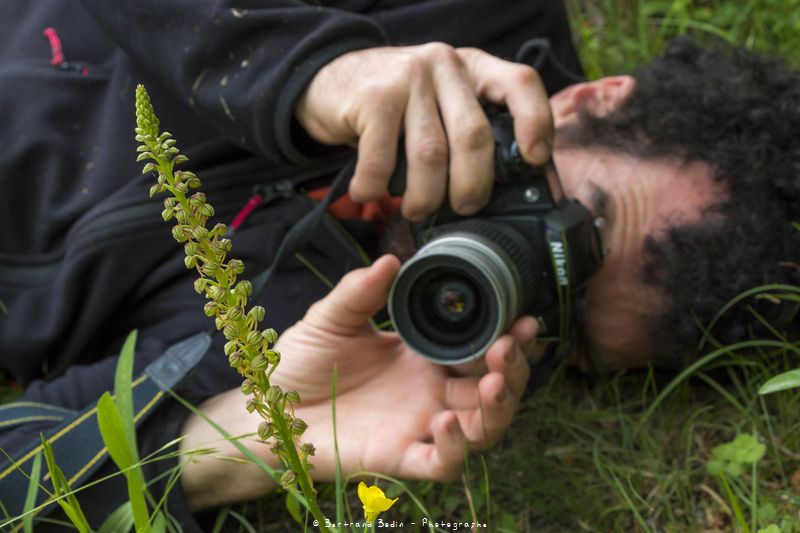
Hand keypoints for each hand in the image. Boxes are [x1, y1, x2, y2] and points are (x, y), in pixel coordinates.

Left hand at [179, 256, 535, 509]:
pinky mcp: (397, 457)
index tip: (521, 318)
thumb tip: (392, 259)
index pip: (479, 350)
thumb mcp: (331, 319)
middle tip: (511, 346)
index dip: (506, 337)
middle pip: (493, 390)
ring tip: (495, 383)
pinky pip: (441, 463)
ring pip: (482, 428)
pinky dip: (456, 448)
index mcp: (422, 357)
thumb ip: (360, 291)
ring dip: (499, 408)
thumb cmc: (301, 363)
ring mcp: (418, 427)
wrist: (267, 407)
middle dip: (514, 369)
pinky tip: (448, 421)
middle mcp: (430, 393)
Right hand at [295, 44, 552, 219]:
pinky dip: (375, 187)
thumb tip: (504, 188)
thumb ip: (468, 127)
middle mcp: (444, 65)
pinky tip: (367, 193)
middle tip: (465, 208)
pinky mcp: (373, 97)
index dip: (535, 122)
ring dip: (425, 196)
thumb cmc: (395, 105)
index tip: (535, 160)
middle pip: (474, 135)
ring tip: (415, 210)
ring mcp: (408, 78)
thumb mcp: (440, 102)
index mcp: (472, 68)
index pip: (520, 83)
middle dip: (472, 184)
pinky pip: (381, 158)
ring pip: (431, 153)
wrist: (331, 79)